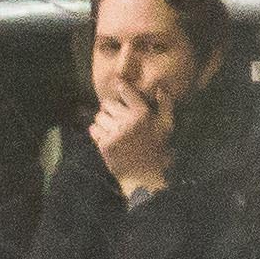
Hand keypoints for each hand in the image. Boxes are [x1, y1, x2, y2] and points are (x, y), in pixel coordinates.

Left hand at [91, 81, 170, 195]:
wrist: (143, 175)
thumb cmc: (156, 149)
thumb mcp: (165, 126)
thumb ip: (165, 105)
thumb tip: (160, 87)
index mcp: (142, 114)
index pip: (126, 92)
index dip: (120, 86)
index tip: (117, 83)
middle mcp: (128, 121)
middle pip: (108, 103)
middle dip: (110, 107)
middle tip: (115, 115)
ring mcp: (115, 133)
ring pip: (99, 116)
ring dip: (103, 119)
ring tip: (111, 127)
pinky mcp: (104, 144)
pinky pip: (94, 129)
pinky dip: (97, 131)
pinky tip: (105, 136)